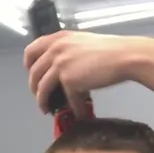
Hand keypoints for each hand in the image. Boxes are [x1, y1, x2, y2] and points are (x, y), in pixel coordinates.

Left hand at [23, 31, 146, 113]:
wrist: (125, 56)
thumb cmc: (110, 50)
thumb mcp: (82, 42)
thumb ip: (67, 50)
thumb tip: (60, 68)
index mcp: (59, 38)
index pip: (31, 50)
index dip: (28, 65)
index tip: (31, 74)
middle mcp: (56, 49)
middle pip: (34, 73)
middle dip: (34, 88)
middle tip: (40, 97)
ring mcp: (60, 65)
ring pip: (42, 88)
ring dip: (43, 102)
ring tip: (47, 110)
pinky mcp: (69, 80)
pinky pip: (65, 99)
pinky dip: (72, 108)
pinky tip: (77, 113)